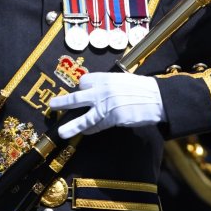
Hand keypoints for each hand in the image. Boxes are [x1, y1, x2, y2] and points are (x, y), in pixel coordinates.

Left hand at [50, 72, 164, 139]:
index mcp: (105, 77)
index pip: (84, 82)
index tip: (81, 94)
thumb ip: (108, 85)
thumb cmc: (142, 89)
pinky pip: (97, 126)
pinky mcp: (113, 118)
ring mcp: (106, 105)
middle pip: (77, 97)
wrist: (158, 98)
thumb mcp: (122, 80)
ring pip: (84, 117)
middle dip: (63, 102)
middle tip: (53, 105)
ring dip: (71, 125)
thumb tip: (97, 93)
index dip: (81, 89)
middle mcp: (102, 90)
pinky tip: (85, 132)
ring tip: (61, 132)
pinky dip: (91, 130)